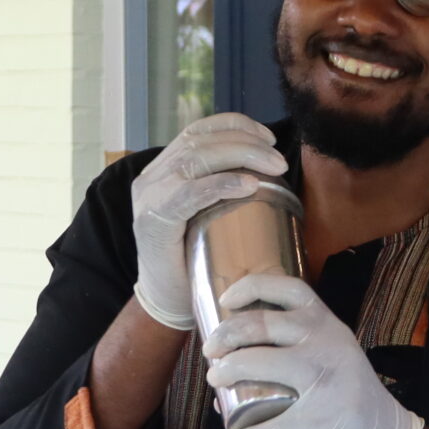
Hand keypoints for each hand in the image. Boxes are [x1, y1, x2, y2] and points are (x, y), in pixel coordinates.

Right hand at [130, 114, 287, 329]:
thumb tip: (269, 164)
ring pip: (195, 159)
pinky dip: (221, 184)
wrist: (167, 302)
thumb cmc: (195, 258)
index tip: (268, 137)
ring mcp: (149, 198)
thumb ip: (223, 186)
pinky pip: (189, 193)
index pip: (197, 131)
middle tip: (279, 160)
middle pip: (199, 141)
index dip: (234, 125)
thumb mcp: (208, 212)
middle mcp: (151, 178)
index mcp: (164, 170)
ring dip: (240, 156)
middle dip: (245, 143)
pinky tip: (248, 185)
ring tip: (273, 167)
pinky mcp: (152, 221)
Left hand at [202, 273, 423, 428]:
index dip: (251, 287)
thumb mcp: (327, 349)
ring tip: (214, 381)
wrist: (380, 428)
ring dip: (229, 371)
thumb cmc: (339, 385)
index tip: (225, 301)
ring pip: (265, 364)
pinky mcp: (325, 416)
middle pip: (264, 325)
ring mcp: (326, 379)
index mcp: (324, 322)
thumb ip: (290, 344)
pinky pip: (279, 426)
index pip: (288, 289)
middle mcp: (326, 342)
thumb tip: (226, 357)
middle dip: (226, 336)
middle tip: (211, 352)